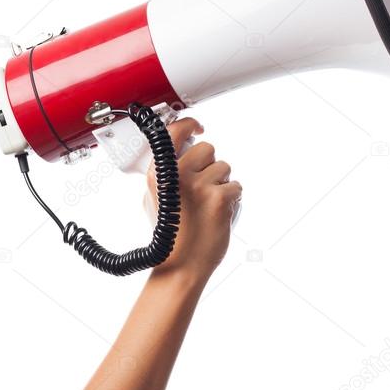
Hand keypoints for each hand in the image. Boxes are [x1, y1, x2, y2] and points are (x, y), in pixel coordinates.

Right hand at [144, 117, 241, 280]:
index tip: (197, 127)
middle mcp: (177, 175)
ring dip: (222, 183)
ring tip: (208, 204)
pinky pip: (236, 186)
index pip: (175, 131)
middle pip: (207, 148)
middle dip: (210, 165)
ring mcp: (198, 186)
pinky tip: (218, 213)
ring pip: (224, 167)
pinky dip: (232, 199)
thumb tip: (180, 152)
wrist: (181, 265)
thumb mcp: (153, 200)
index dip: (189, 124)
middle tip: (203, 187)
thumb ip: (165, 174)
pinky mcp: (219, 198)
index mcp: (158, 173)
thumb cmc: (170, 237)